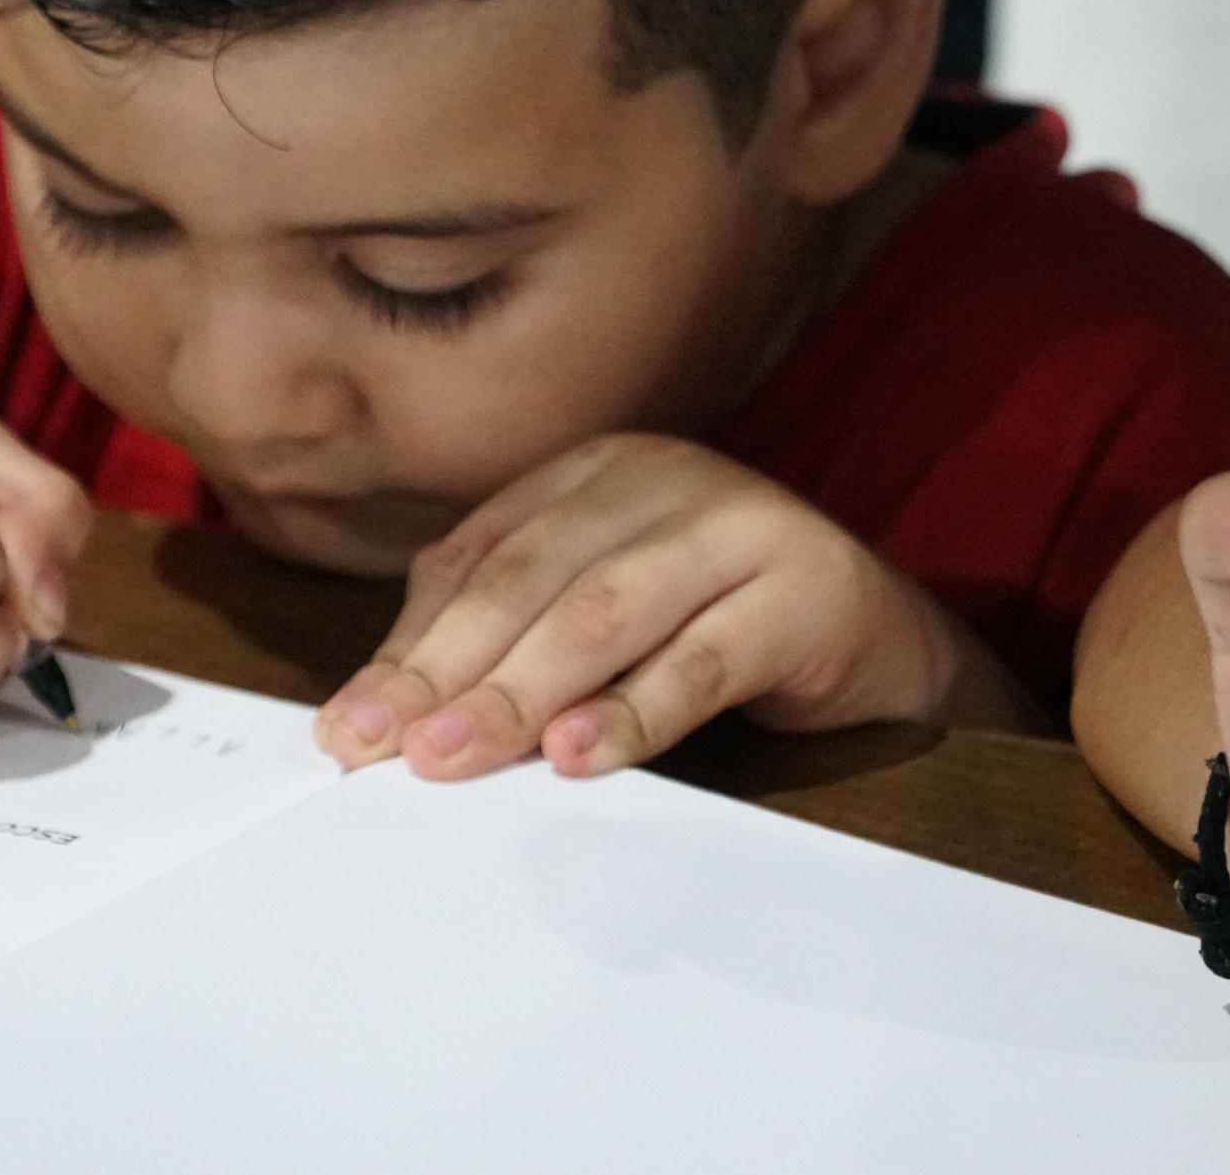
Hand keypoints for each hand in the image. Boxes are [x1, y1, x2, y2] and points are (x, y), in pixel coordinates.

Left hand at [313, 433, 1020, 780]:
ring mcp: (741, 524)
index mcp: (594, 474)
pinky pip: (706, 658)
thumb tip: (388, 714)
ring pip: (605, 610)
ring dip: (520, 691)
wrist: (882, 646)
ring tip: (455, 755)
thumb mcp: (604, 625)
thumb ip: (509, 642)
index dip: (408, 644)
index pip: (477, 557)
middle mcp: (661, 479)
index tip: (348, 727)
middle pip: (528, 577)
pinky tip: (580, 754)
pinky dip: (635, 710)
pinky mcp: (809, 589)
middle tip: (383, 749)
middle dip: (445, 670)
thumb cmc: (720, 633)